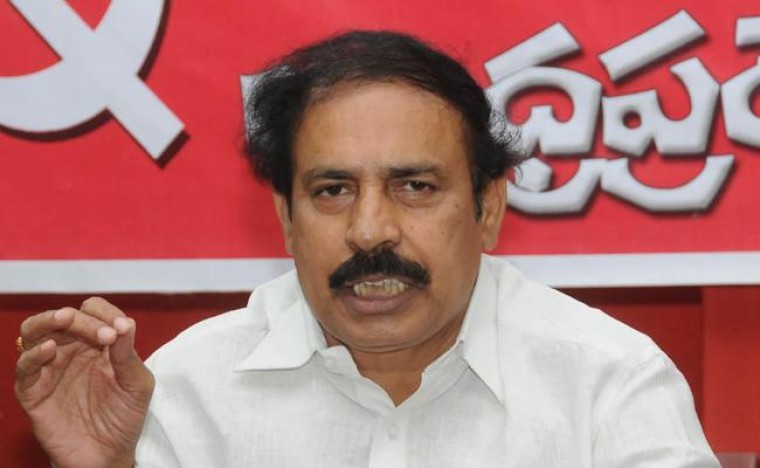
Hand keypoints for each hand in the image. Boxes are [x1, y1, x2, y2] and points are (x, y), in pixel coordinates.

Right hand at [14, 297, 154, 467]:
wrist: (108, 456)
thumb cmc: (124, 417)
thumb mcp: (136, 384)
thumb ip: (127, 354)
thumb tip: (126, 322)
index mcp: (98, 343)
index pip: (94, 311)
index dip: (106, 314)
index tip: (121, 330)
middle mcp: (71, 350)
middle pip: (64, 317)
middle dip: (82, 318)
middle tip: (103, 333)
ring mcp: (50, 368)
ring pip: (35, 332)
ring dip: (48, 321)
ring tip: (65, 318)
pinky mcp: (33, 391)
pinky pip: (24, 367)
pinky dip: (33, 355)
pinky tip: (48, 350)